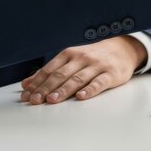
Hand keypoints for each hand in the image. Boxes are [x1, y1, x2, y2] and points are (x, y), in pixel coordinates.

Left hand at [20, 36, 146, 103]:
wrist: (123, 49)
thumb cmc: (94, 57)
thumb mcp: (72, 59)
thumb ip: (50, 71)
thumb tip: (27, 84)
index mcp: (70, 54)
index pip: (50, 70)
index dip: (37, 83)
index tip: (27, 95)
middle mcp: (82, 58)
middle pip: (61, 75)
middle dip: (46, 88)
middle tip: (36, 100)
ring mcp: (97, 66)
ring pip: (78, 79)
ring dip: (64, 90)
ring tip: (52, 100)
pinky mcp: (111, 74)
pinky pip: (99, 83)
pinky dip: (89, 90)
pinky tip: (81, 97)